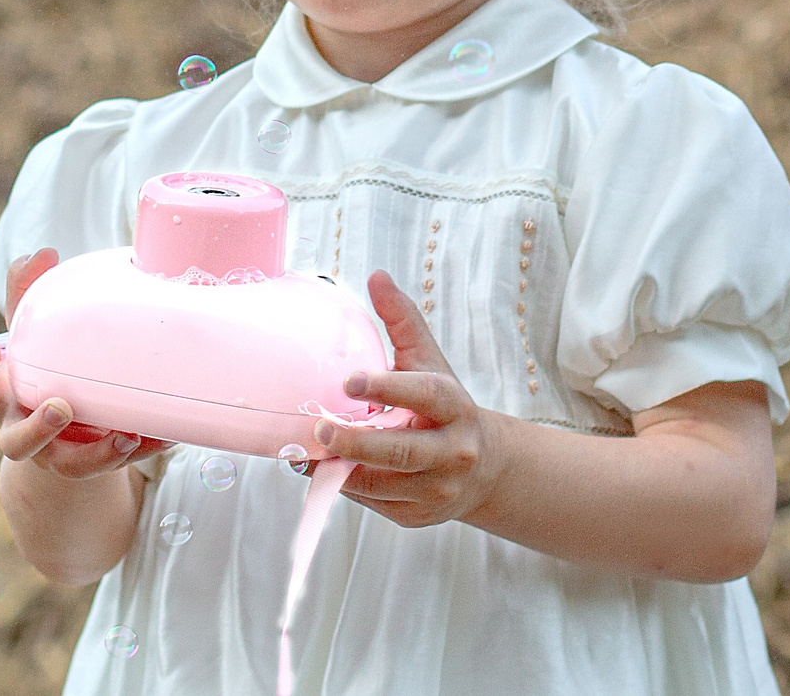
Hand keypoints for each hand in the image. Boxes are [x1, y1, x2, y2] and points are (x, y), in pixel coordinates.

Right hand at [0, 248, 172, 481]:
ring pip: (68, 466)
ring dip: (96, 454)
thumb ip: (29, 292)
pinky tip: (165, 435)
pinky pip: (118, 464)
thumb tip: (41, 252)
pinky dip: (143, 449)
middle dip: (35, 429)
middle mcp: (22, 428)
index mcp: (1, 393)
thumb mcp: (33, 331)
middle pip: (14, 444)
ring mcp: (57, 453)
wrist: (67, 427)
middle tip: (59, 406)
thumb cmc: (43, 367)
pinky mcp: (93, 463)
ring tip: (125, 433)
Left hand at [312, 270, 508, 528]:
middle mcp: (451, 451)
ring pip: (379, 484)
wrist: (484, 469)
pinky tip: (323, 467)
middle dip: (355, 442)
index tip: (349, 380)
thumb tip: (376, 276)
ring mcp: (435, 488)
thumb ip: (402, 320)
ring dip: (339, 468)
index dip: (387, 387)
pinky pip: (372, 502)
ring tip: (305, 450)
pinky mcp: (416, 515)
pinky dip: (344, 485)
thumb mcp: (429, 362)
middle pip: (400, 450)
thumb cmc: (444, 406)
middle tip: (317, 427)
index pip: (423, 394)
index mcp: (453, 406)